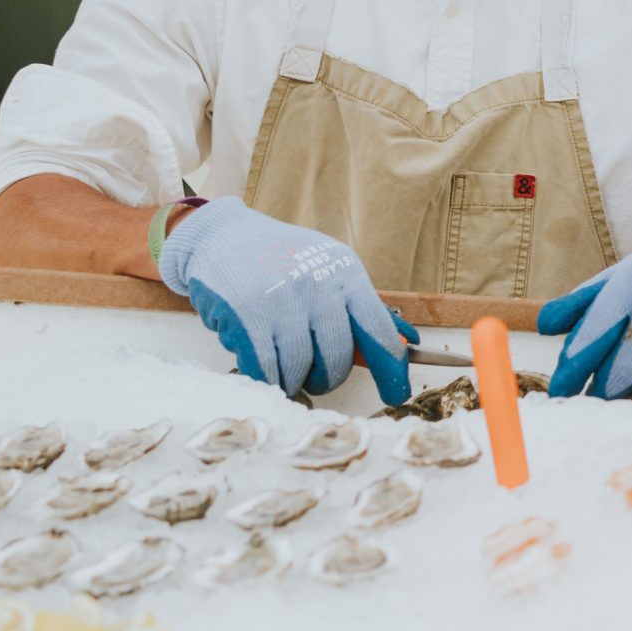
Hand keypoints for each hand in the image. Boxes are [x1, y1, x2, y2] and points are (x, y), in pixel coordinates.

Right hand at [156, 198, 418, 404]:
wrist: (223, 236)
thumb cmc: (283, 259)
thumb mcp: (331, 270)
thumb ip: (365, 309)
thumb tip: (409, 342)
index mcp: (345, 273)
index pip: (378, 331)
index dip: (391, 369)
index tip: (396, 395)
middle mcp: (316, 286)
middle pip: (336, 359)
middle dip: (327, 378)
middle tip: (316, 377)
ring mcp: (279, 301)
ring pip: (298, 369)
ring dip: (292, 379)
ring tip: (285, 366)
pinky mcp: (244, 317)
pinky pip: (264, 370)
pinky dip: (266, 378)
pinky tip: (263, 368)